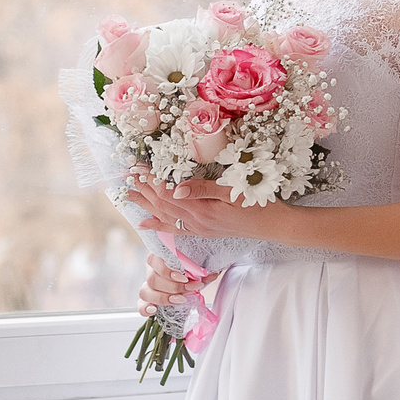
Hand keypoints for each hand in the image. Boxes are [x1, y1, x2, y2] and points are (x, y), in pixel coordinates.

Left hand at [125, 174, 281, 243]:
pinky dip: (158, 224)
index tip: (136, 167)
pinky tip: (144, 222)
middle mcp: (196, 222)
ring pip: (165, 215)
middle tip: (126, 176)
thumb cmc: (258, 204)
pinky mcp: (203, 231)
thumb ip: (204, 190)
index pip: (168, 193)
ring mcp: (199, 228)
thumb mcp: (234, 191)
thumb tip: (176, 188)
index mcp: (202, 210)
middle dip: (143, 189)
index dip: (151, 180)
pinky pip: (175, 228)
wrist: (273, 226)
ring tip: (127, 195)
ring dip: (146, 204)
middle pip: (162, 204)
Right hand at [138, 254, 217, 311]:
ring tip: (180, 300)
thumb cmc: (194, 271)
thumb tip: (209, 274)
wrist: (192, 282)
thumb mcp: (199, 269)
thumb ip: (202, 271)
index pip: (154, 260)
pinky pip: (140, 305)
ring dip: (163, 298)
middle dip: (173, 287)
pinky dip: (145, 309)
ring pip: (145, 291)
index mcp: (159, 257)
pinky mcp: (148, 300)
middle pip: (152, 279)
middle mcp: (151, 270)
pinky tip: (154, 310)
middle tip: (190, 289)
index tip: (185, 278)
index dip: (168, 271)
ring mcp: (148, 285)